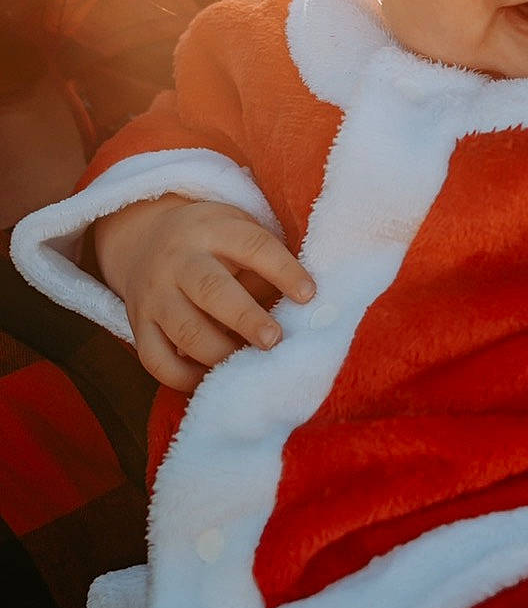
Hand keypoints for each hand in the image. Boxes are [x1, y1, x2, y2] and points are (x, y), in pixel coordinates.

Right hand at [96, 195, 314, 391]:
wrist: (145, 239)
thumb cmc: (213, 242)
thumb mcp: (238, 232)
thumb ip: (264, 266)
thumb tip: (301, 311)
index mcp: (213, 230)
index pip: (253, 246)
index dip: (283, 270)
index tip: (309, 295)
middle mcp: (179, 261)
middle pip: (211, 290)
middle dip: (246, 318)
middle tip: (275, 340)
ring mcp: (155, 294)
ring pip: (185, 331)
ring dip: (220, 352)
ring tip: (249, 363)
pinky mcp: (138, 325)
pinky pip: (156, 359)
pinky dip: (184, 377)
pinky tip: (212, 377)